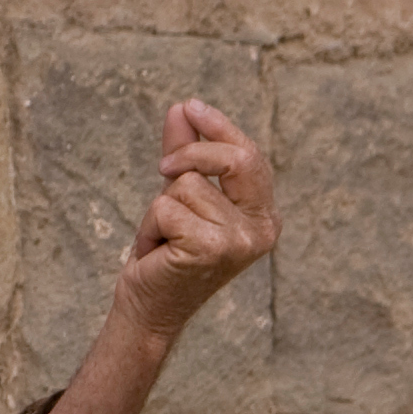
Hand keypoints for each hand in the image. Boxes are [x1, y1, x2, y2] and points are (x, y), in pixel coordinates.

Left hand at [111, 98, 276, 345]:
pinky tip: (156, 251)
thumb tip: (182, 108)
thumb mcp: (179, 198)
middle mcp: (262, 228)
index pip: (249, 158)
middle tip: (161, 168)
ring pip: (186, 186)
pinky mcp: (211, 248)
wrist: (148, 308)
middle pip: (233, 159)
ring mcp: (240, 240)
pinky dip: (150, 226)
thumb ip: (186, 155)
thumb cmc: (166, 254)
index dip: (220, 128)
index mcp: (264, 216)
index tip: (190, 106)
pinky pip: (166, 207)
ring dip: (160, 210)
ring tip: (162, 240)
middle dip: (190, 155)